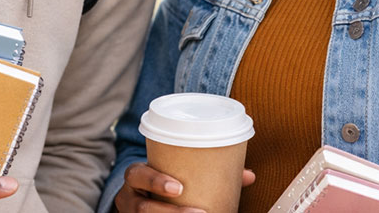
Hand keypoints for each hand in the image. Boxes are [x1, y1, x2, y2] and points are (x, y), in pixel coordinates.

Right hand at [114, 162, 254, 211]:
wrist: (138, 199)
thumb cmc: (162, 181)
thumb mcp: (172, 172)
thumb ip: (205, 171)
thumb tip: (248, 175)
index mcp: (136, 177)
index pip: (136, 174)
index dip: (155, 180)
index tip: (178, 187)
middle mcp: (129, 198)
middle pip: (144, 208)